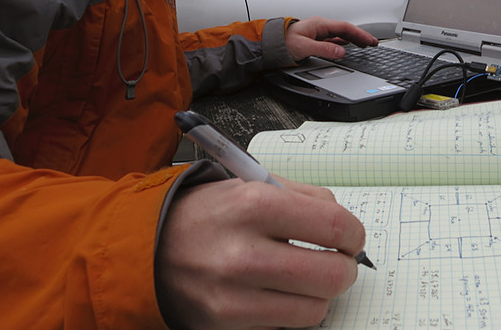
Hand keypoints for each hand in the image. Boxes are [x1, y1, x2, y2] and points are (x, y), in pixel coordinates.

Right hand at [155, 178, 365, 329]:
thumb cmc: (205, 213)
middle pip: (332, 275)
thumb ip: (303, 197)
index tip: (351, 237)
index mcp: (254, 205)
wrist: (147, 247)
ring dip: (318, 293)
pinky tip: (275, 290)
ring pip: (314, 309)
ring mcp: (233, 296)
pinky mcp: (225, 325)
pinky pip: (284, 325)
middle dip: (344, 268)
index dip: (353, 234)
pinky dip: (289, 309)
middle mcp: (243, 253)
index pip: (334, 226)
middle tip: (337, 260)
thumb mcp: (250, 184)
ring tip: (303, 275)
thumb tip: (345, 225)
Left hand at [285, 17, 377, 62]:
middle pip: (345, 30)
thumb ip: (324, 49)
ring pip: (341, 34)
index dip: (360, 34)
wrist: (270, 43)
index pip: (345, 28)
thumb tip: (341, 52)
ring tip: (364, 44)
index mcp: (320, 25)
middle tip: (373, 43)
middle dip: (361, 36)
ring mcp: (318, 32)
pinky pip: (334, 39)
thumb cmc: (283, 42)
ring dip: (354, 39)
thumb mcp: (304, 47)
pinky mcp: (315, 38)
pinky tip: (347, 46)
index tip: (370, 41)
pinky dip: (344, 43)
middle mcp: (320, 26)